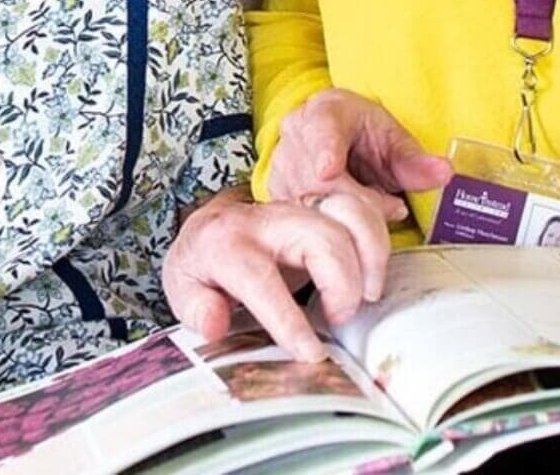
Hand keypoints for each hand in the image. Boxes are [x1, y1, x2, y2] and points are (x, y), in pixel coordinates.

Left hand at [163, 186, 391, 360]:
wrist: (212, 224)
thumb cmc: (202, 264)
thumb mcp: (181, 287)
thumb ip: (196, 307)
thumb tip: (216, 323)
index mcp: (226, 243)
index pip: (260, 278)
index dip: (287, 318)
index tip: (310, 353)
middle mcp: (267, 219)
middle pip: (319, 236)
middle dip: (341, 282)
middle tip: (339, 319)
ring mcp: (298, 207)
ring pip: (348, 213)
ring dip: (370, 254)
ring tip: (367, 295)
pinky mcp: (321, 207)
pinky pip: (361, 208)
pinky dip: (377, 236)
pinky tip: (375, 268)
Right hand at [269, 87, 452, 219]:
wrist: (338, 138)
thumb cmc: (365, 136)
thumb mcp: (394, 140)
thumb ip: (416, 160)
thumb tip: (444, 172)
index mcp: (325, 110)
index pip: (322, 129)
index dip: (325, 151)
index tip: (328, 171)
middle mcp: (296, 132)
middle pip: (318, 178)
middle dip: (357, 200)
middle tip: (392, 207)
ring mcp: (281, 163)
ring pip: (307, 202)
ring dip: (344, 215)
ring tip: (373, 207)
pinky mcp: (277, 192)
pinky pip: (300, 218)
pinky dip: (327, 225)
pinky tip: (347, 219)